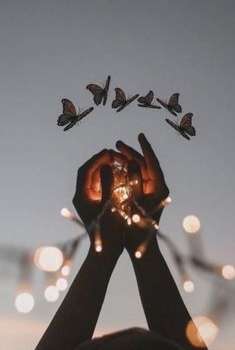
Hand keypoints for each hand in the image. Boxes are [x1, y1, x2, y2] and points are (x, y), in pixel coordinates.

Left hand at [73, 149, 126, 256]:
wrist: (106, 252)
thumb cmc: (108, 232)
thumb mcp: (110, 206)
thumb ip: (107, 184)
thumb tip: (105, 165)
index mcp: (81, 196)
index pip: (85, 170)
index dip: (97, 159)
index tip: (109, 151)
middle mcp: (82, 196)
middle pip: (88, 172)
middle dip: (101, 161)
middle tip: (115, 154)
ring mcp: (88, 199)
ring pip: (94, 177)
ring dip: (106, 168)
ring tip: (119, 161)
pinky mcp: (95, 203)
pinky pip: (100, 185)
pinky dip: (109, 177)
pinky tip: (120, 174)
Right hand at [116, 133, 168, 254]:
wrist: (141, 248)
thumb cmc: (137, 229)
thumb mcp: (133, 203)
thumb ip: (132, 181)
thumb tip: (131, 162)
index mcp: (160, 187)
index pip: (153, 163)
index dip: (145, 148)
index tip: (139, 135)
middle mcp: (158, 187)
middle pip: (145, 164)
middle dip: (131, 153)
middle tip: (117, 144)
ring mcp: (152, 191)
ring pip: (139, 170)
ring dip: (127, 161)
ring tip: (113, 153)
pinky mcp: (145, 196)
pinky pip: (135, 179)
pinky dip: (125, 172)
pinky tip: (114, 166)